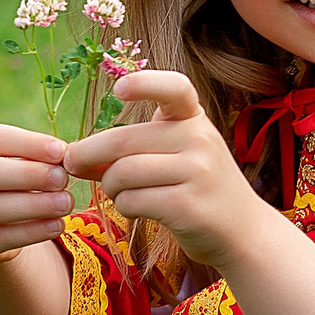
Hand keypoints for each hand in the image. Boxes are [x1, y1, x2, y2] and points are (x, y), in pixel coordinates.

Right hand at [0, 124, 72, 264]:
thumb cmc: (13, 182)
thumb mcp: (21, 162)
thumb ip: (39, 157)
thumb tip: (70, 155)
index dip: (28, 144)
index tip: (61, 151)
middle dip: (28, 175)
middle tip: (63, 179)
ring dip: (34, 206)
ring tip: (66, 203)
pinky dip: (31, 232)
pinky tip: (56, 226)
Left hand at [64, 69, 262, 268]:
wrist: (242, 230)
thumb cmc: (198, 188)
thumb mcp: (178, 154)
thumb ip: (134, 148)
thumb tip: (74, 156)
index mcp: (195, 119)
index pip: (174, 88)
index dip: (144, 83)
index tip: (118, 90)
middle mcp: (199, 139)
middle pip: (123, 141)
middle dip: (87, 154)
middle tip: (72, 165)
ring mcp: (197, 172)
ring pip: (122, 174)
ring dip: (109, 188)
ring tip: (120, 193)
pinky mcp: (187, 206)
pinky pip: (132, 201)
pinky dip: (124, 208)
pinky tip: (137, 210)